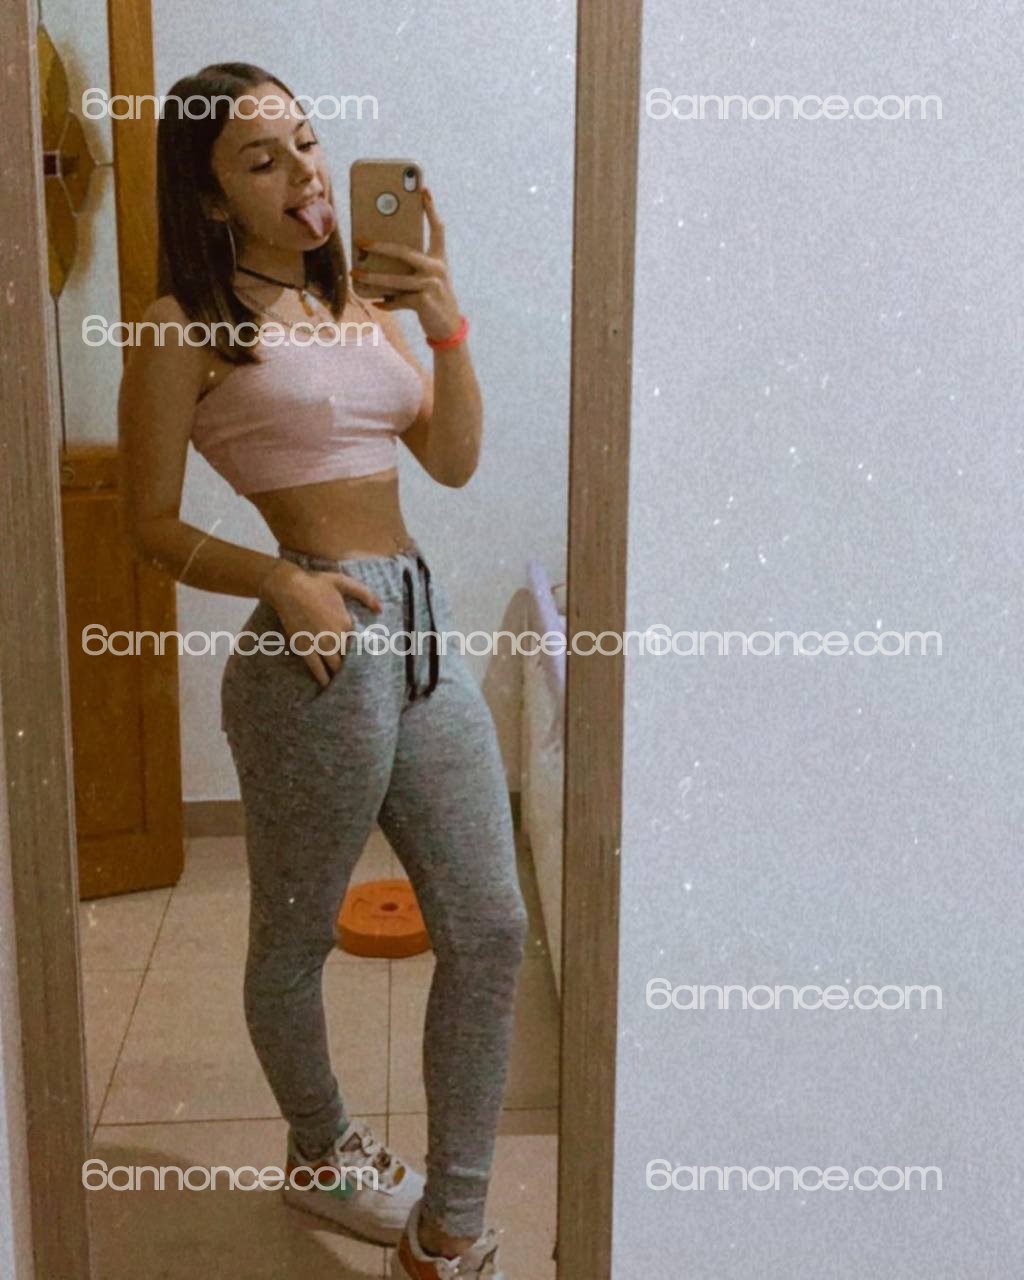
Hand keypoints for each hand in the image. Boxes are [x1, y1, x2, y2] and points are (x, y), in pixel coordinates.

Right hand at [258, 559, 382, 688]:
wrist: (289, 587)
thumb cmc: (316, 582)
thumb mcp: (344, 583)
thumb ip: (365, 594)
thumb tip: (380, 609)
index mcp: (347, 622)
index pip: (360, 644)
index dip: (363, 653)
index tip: (367, 660)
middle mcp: (336, 636)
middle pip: (349, 658)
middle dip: (354, 668)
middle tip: (359, 678)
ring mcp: (320, 644)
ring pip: (335, 666)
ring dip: (340, 675)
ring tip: (345, 684)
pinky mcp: (304, 648)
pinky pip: (316, 668)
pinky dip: (323, 678)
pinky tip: (327, 684)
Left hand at [351, 187, 462, 341]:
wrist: (449, 326)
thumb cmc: (434, 297)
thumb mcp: (428, 277)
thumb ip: (412, 266)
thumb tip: (379, 258)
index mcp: (439, 258)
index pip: (437, 228)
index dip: (430, 208)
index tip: (423, 189)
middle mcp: (436, 268)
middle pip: (404, 252)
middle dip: (380, 246)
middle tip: (361, 241)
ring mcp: (431, 285)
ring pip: (395, 279)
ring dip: (372, 277)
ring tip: (355, 274)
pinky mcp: (424, 302)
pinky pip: (398, 300)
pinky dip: (386, 303)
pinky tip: (376, 302)